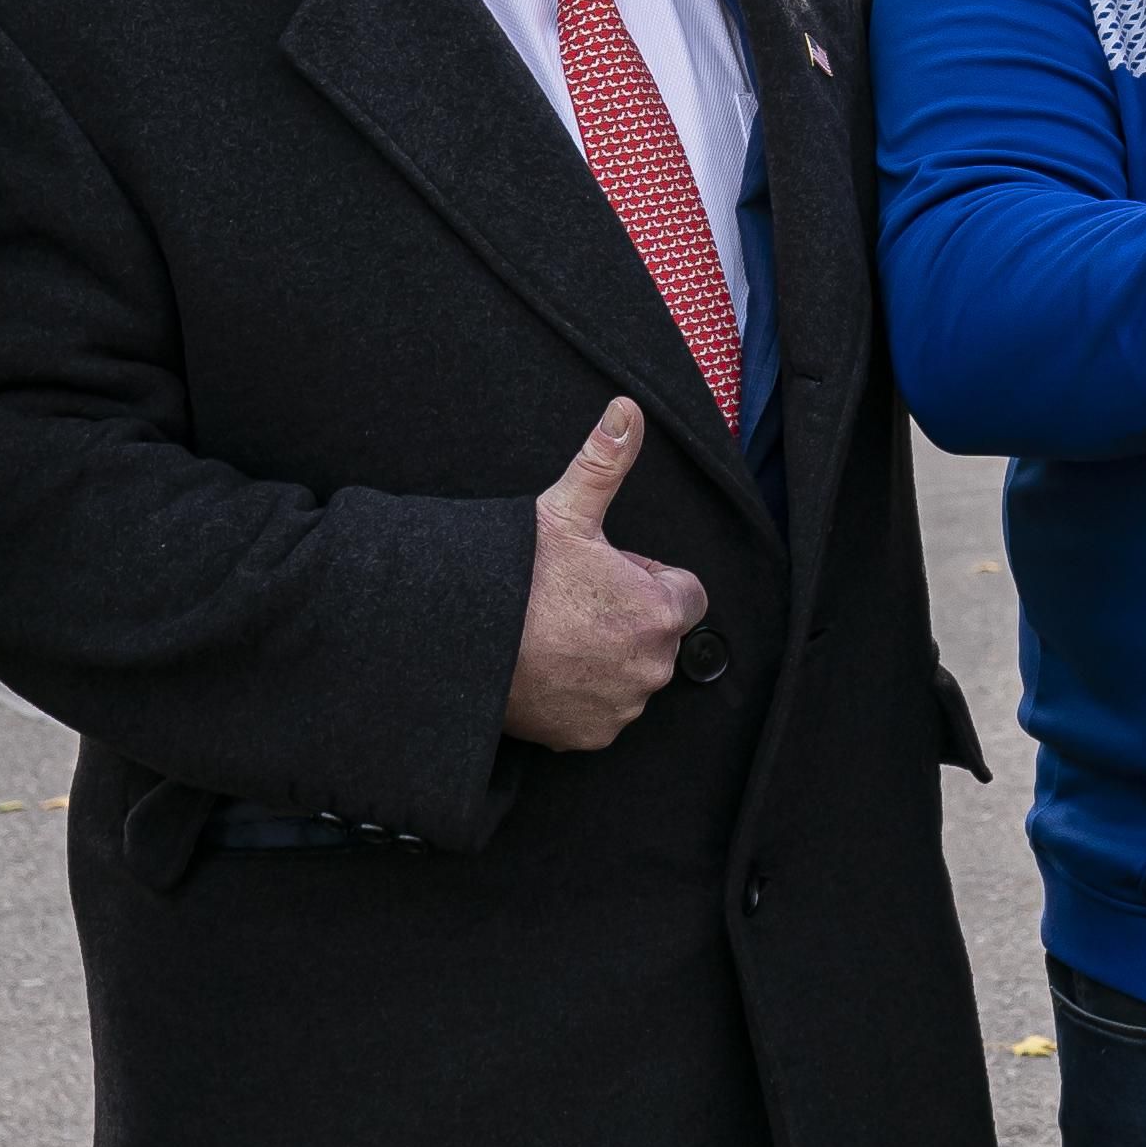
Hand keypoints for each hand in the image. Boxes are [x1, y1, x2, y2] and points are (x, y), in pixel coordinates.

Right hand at [503, 398, 707, 752]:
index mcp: (659, 612)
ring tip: (556, 633)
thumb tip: (628, 411)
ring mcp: (620, 706)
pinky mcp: (589, 736)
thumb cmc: (517, 578)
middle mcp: (650, 667)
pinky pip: (601, 711)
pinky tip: (548, 667)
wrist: (460, 642)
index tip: (607, 572)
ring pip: (629, 674)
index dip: (648, 578)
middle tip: (574, 600)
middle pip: (658, 636)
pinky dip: (582, 695)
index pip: (685, 593)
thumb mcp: (564, 511)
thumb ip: (604, 462)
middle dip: (628, 618)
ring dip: (607, 657)